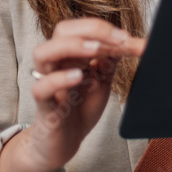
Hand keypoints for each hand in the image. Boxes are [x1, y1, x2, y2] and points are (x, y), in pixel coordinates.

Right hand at [22, 18, 143, 170]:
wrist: (64, 142)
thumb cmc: (80, 107)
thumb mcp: (101, 80)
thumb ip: (111, 60)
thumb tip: (130, 40)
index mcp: (71, 54)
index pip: (82, 28)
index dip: (105, 29)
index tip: (128, 38)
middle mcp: (57, 63)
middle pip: (62, 31)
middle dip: (92, 30)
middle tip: (118, 40)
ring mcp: (47, 82)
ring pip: (43, 52)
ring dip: (71, 46)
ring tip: (95, 51)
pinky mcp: (43, 105)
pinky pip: (41, 87)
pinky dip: (58, 79)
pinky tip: (78, 77)